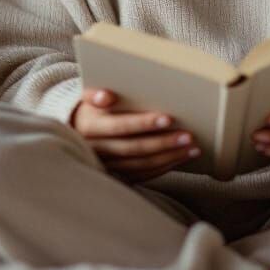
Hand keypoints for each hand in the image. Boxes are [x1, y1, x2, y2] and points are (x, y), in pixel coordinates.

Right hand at [70, 87, 200, 183]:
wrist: (77, 131)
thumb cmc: (90, 107)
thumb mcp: (86, 96)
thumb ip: (94, 94)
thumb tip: (106, 96)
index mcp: (89, 127)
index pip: (120, 127)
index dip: (144, 124)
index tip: (168, 118)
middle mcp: (97, 150)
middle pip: (134, 149)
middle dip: (163, 143)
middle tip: (189, 135)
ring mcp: (108, 166)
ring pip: (141, 164)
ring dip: (169, 157)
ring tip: (192, 147)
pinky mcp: (118, 175)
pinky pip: (143, 174)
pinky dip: (164, 167)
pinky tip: (181, 158)